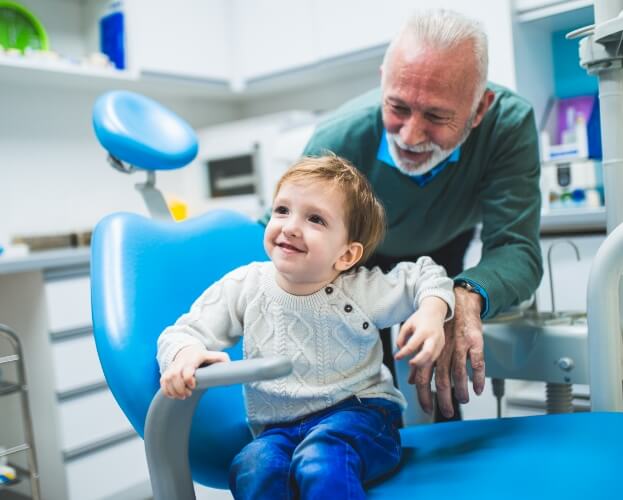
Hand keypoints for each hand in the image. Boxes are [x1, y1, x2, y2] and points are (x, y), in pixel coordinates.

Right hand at [160, 345, 229, 398]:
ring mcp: (173, 366)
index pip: (187, 368)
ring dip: (173, 391)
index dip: (188, 379)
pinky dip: (166, 391)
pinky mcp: (167, 372)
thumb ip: (224, 361)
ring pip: (167, 379)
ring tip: (182, 396)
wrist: (188, 350)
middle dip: (180, 388)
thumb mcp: (216, 356)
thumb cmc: (204, 357)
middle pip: (175, 376)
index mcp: (194, 358)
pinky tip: (174, 395)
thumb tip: (229, 374)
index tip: (193, 386)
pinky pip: (162, 382)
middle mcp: (181, 361)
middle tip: (187, 394)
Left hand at [394, 296, 446, 368]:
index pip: (412, 345)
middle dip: (418, 361)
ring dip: (422, 364)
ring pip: (432, 358)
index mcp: (423, 330)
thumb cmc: (419, 319)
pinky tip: (420, 361)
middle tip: (409, 363)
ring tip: (413, 363)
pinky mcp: (442, 345)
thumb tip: (400, 349)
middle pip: (427, 353)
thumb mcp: (407, 325)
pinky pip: (435, 357)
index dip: (403, 353)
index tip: (396, 357)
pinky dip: (427, 361)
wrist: (435, 312)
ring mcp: (439, 342)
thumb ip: (401, 337)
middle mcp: (433, 337)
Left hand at [409, 287, 484, 416]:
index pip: (423, 378)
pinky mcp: (474, 342)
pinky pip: (477, 362)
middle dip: (443, 399)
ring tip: (462, 401)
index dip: (424, 395)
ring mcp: (459, 346)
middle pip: (441, 379)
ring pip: (459, 373)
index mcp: (430, 352)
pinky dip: (478, 378)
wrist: (460, 303)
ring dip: (460, 390)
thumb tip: (411, 381)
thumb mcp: (426, 341)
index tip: (426, 409)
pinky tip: (478, 389)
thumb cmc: (443, 326)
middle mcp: (443, 351)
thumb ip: (420, 362)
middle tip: (446, 413)